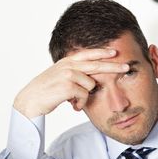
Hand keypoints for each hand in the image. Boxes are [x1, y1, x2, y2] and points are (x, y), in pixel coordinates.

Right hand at [13, 49, 129, 117]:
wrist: (30, 100)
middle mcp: (68, 65)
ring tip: (73, 101)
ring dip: (85, 97)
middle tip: (127, 67)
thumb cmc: (46, 92)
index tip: (115, 53)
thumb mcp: (60, 77)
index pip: (88, 54)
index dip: (102, 52)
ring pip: (91, 85)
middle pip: (97, 65)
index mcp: (66, 62)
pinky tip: (71, 105)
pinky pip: (85, 96)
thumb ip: (75, 75)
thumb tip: (92, 80)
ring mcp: (68, 75)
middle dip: (114, 66)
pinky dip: (80, 103)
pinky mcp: (68, 86)